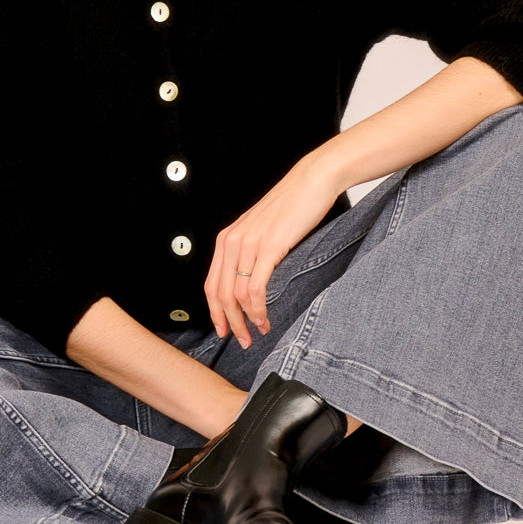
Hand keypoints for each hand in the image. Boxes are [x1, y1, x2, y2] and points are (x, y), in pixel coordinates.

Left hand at [204, 145, 345, 348]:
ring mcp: (249, 244)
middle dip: (229, 323)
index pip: (211, 284)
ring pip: (236, 295)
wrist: (311, 182)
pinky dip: (258, 309)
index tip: (223, 330)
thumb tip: (249, 285)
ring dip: (246, 321)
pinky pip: (255, 288)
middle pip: (220, 294)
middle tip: (242, 340)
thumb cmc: (291, 207)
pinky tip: (265, 319)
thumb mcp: (261, 231)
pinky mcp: (269, 247)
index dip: (214, 312)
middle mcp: (232, 241)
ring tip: (259, 332)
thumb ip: (250, 253)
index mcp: (227, 239)